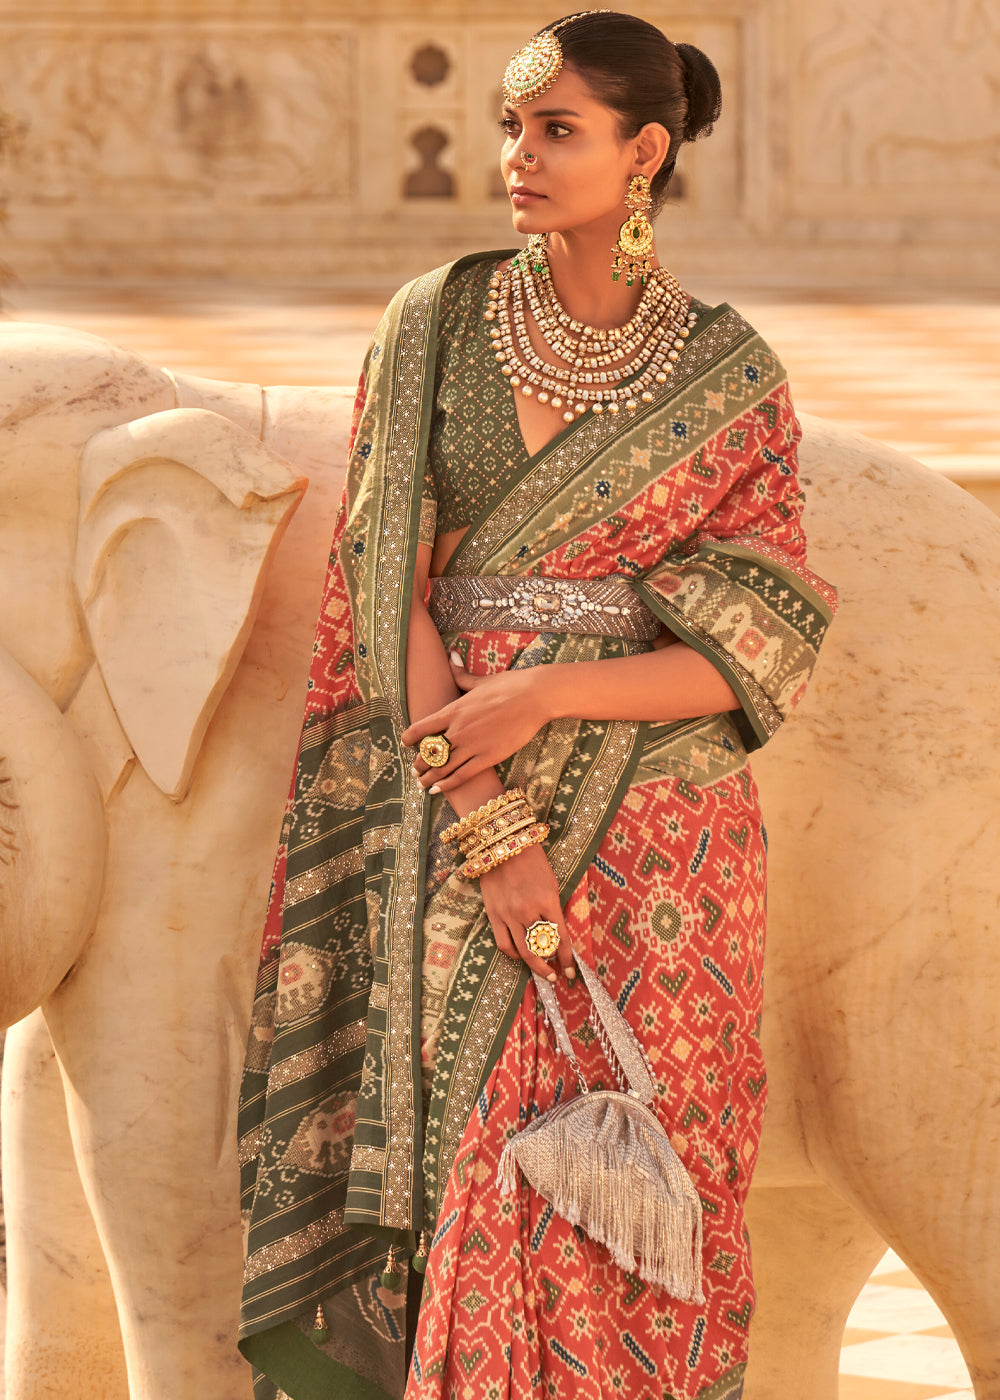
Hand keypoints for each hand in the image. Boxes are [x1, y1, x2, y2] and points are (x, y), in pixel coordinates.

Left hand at [401, 655, 549, 793]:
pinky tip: (437, 790)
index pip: (421, 727)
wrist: (533, 697)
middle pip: (429, 752)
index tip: (406, 743)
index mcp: (454, 710)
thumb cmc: (509, 685)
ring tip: (422, 783)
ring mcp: (472, 745)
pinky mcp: (488, 758)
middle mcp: (458, 730)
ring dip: (428, 778)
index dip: (410, 737)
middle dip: (419, 763)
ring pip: (442, 768)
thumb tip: (451, 656)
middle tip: (415, 770)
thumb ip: (461, 675)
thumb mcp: (480, 680)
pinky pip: (461, 776)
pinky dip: (446, 785)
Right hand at [479, 843, 574, 982]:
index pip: (561, 938)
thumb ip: (553, 909)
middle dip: (550, 966)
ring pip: (521, 951)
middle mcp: (527, 910)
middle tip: (554, 976)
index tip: (570, 972)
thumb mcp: (551, 883)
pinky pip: (503, 943)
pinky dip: (513, 953)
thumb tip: (556, 936)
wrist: (502, 843)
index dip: (567, 959)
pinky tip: (519, 954)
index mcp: (547, 900)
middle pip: (541, 949)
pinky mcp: (493, 913)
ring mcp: (508, 913)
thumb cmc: (532, 861)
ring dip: (532, 964)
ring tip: (539, 968)